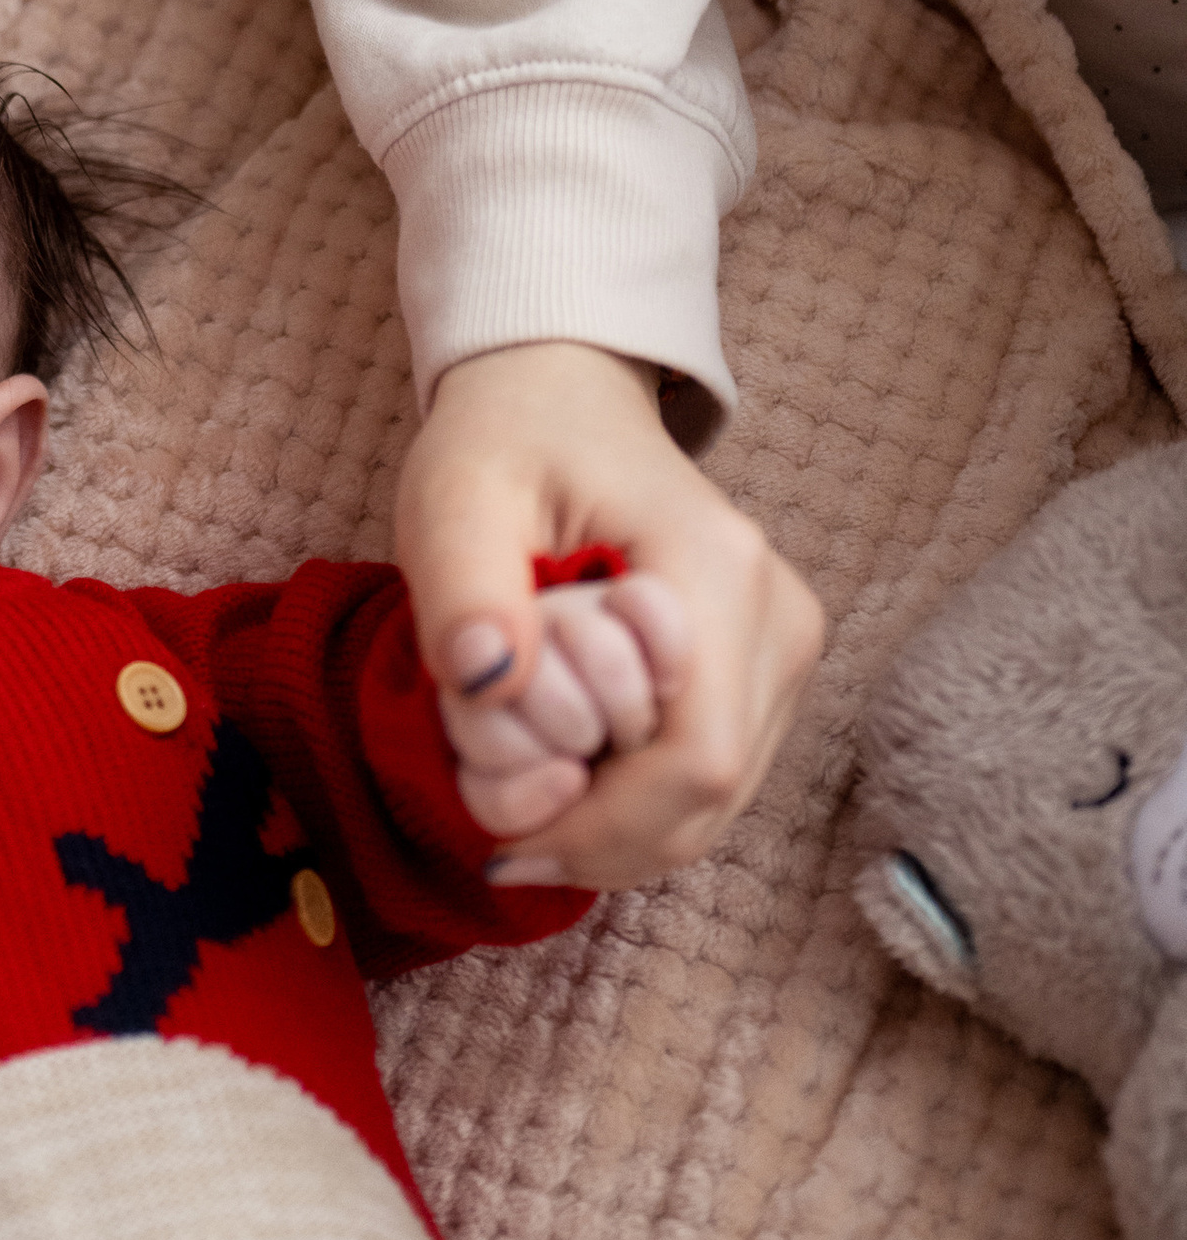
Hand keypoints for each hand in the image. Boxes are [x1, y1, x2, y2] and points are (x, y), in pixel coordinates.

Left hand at [394, 340, 823, 889]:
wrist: (561, 396)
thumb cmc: (506, 442)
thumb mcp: (454, 495)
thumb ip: (465, 588)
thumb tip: (487, 683)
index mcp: (715, 565)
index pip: (696, 756)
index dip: (605, 826)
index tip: (508, 843)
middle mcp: (779, 612)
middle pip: (714, 796)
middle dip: (604, 840)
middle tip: (504, 837)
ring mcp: (786, 645)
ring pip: (721, 804)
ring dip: (620, 831)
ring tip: (528, 799)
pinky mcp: (770, 669)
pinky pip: (715, 778)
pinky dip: (641, 805)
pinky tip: (570, 778)